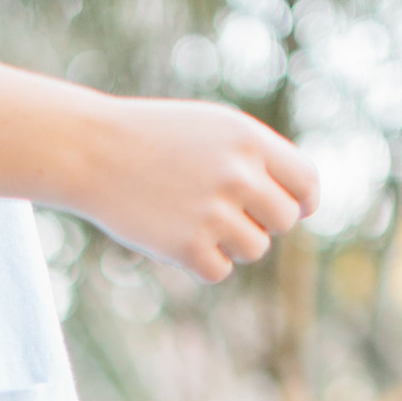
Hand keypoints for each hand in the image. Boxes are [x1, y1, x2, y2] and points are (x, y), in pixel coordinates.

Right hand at [0, 65, 319, 283]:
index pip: (306, 182)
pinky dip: (203, 262)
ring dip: (233, 244)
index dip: (304, 201)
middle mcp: (239, 175)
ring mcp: (213, 213)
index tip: (295, 209)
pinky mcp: (187, 247)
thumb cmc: (154, 138)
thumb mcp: (212, 129)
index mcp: (250, 141)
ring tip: (198, 223)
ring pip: (254, 249)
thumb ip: (256, 158)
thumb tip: (297, 201)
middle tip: (231, 215)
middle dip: (263, 223)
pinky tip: (178, 239)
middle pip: (284, 221)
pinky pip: (219, 271)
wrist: (94, 151)